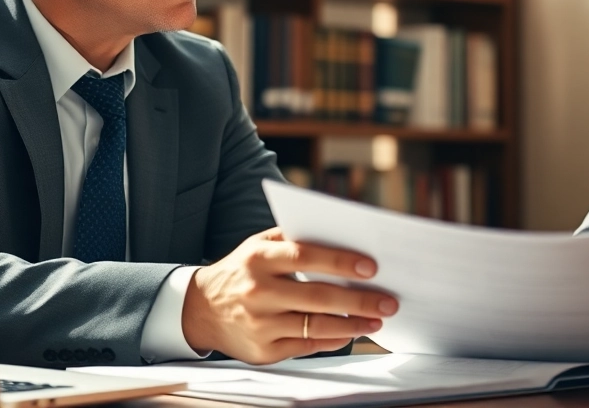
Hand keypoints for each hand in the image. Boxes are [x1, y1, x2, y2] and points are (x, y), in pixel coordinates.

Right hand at [181, 227, 399, 363]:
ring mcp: (260, 325)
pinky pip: (307, 346)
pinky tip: (350, 332)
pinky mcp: (263, 351)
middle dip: (359, 300)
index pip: (305, 256)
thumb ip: (292, 238)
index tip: (371, 267)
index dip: (340, 261)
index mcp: (258, 259)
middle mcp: (257, 292)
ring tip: (377, 320)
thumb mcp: (257, 245)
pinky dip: (332, 340)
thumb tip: (341, 237)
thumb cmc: (241, 271)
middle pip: (318, 297)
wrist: (200, 310)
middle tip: (388, 301)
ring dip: (353, 325)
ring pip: (316, 327)